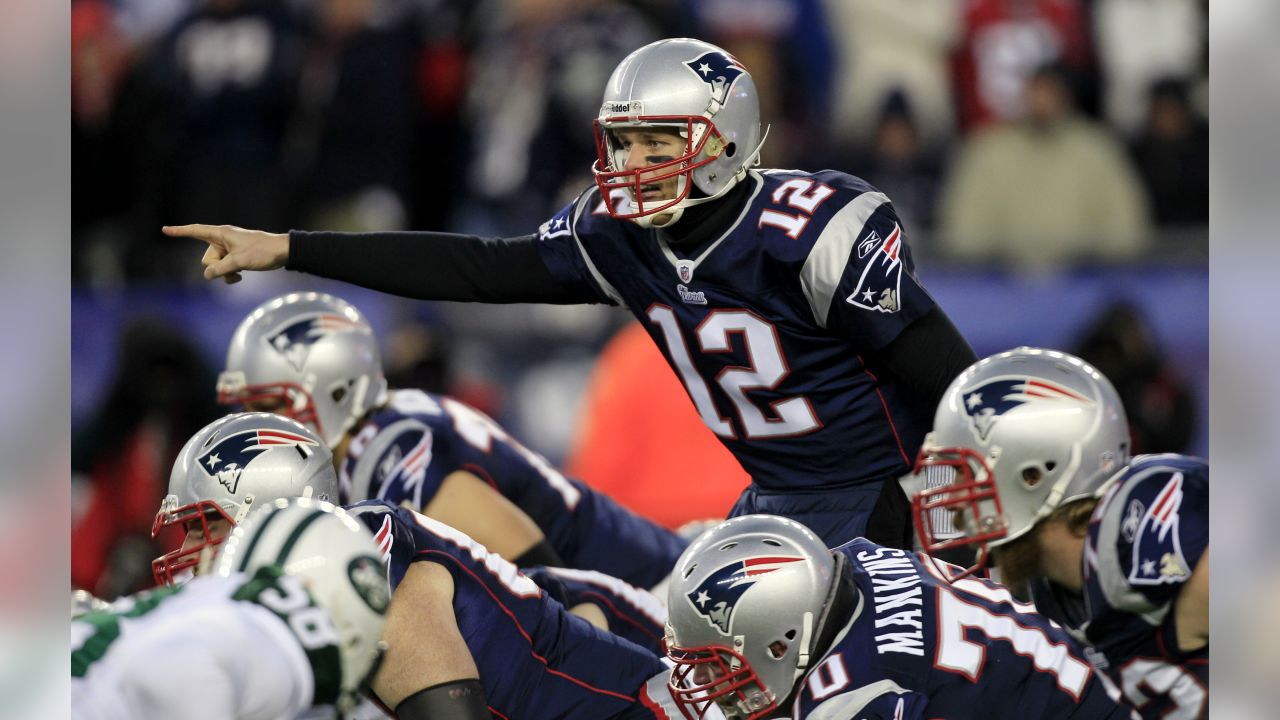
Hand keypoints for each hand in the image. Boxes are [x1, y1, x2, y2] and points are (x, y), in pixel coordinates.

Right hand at [162, 224, 289, 283]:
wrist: (282, 252)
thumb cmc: (262, 252)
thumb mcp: (239, 261)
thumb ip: (220, 269)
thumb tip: (207, 275)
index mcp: (221, 234)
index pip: (196, 231)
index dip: (179, 231)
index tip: (165, 229)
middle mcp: (223, 240)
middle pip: (207, 258)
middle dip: (217, 267)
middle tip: (234, 266)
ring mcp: (229, 249)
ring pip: (216, 266)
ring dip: (225, 273)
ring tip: (239, 273)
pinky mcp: (236, 257)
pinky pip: (224, 269)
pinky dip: (230, 274)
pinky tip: (241, 277)